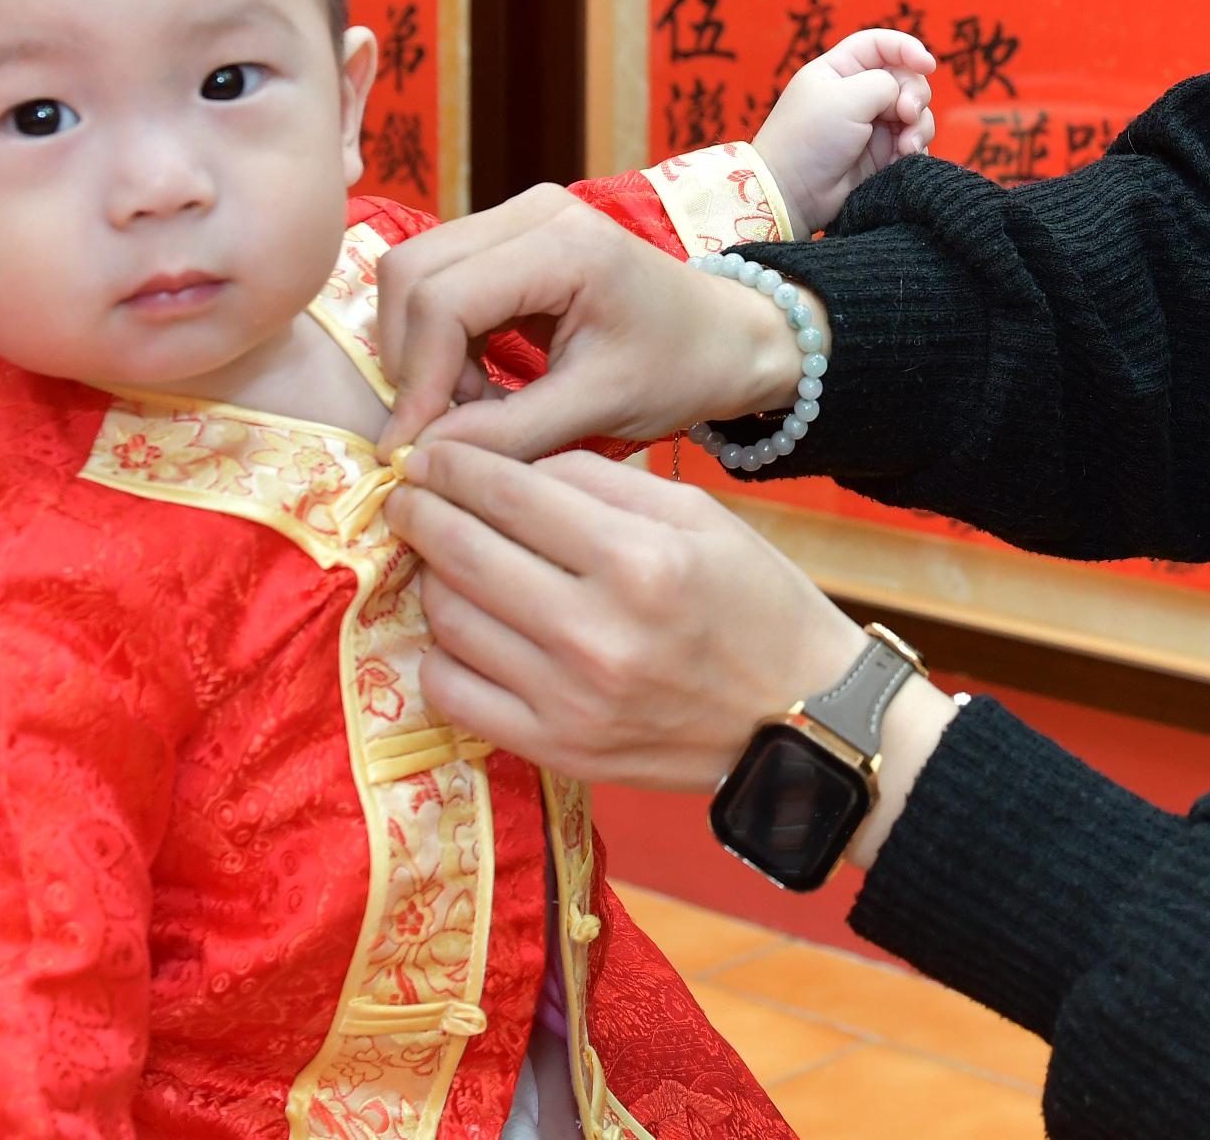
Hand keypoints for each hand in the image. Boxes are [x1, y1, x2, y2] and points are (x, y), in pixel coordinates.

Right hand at [374, 185, 811, 456]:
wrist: (726, 337)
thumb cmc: (680, 368)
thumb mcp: (599, 408)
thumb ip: (508, 431)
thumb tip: (416, 456)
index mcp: (565, 246)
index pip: (443, 299)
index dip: (417, 378)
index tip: (412, 447)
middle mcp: (532, 211)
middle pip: (412, 273)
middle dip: (412, 360)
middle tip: (447, 426)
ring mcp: (517, 216)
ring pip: (414, 275)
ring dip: (423, 352)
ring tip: (474, 408)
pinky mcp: (508, 237)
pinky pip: (439, 282)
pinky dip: (440, 341)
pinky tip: (479, 385)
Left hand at [387, 443, 958, 863]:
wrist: (800, 720)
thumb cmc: (753, 602)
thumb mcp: (698, 515)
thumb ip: (598, 481)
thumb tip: (506, 468)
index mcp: (640, 559)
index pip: (509, 495)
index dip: (452, 468)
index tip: (426, 458)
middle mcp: (598, 632)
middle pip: (464, 554)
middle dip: (420, 514)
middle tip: (409, 498)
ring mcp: (571, 700)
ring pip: (449, 621)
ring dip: (431, 580)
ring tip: (442, 561)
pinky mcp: (557, 751)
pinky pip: (454, 695)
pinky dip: (443, 654)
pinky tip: (463, 630)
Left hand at [750, 28, 935, 232]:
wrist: (794, 194)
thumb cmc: (809, 139)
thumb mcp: (846, 98)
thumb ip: (886, 85)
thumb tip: (905, 100)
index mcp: (840, 69)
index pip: (879, 44)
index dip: (907, 48)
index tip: (927, 65)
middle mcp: (857, 93)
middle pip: (905, 78)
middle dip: (914, 94)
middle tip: (906, 115)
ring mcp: (872, 124)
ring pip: (915, 112)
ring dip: (918, 126)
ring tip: (905, 147)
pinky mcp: (883, 153)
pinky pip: (914, 142)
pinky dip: (914, 149)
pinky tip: (902, 160)